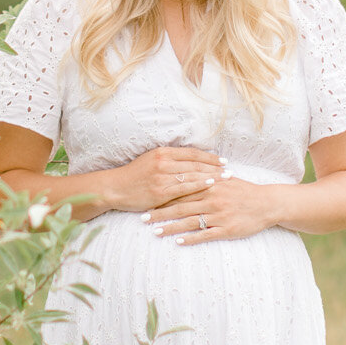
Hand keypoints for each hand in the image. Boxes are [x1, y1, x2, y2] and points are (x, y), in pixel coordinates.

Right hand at [106, 145, 223, 213]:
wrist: (115, 188)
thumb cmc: (134, 176)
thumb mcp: (150, 160)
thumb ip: (169, 159)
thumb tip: (190, 160)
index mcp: (163, 152)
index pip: (192, 153)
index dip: (209, 156)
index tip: (222, 160)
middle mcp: (164, 162)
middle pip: (195, 163)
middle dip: (215, 166)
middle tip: (230, 169)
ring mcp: (162, 177)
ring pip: (193, 175)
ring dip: (212, 176)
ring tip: (227, 177)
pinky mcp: (161, 191)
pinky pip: (185, 187)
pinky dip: (200, 185)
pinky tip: (212, 184)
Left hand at [148, 171, 276, 245]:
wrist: (268, 203)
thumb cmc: (246, 191)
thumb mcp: (227, 179)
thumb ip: (209, 178)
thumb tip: (192, 173)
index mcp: (210, 186)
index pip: (181, 191)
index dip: (163, 196)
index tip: (147, 200)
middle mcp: (211, 200)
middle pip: (180, 207)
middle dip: (160, 213)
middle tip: (143, 218)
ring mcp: (218, 215)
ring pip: (189, 222)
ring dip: (170, 227)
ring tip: (155, 232)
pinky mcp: (226, 229)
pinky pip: (204, 235)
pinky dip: (191, 239)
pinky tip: (178, 242)